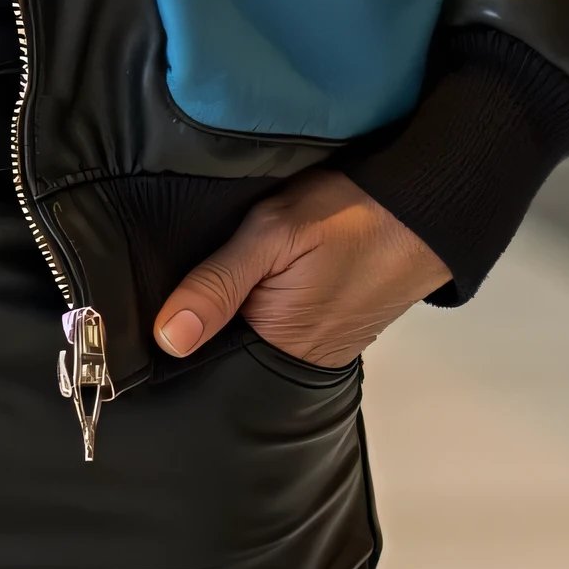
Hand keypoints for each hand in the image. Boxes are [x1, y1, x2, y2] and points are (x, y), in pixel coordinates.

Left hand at [154, 169, 446, 368]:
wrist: (423, 208)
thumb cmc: (351, 215)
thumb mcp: (273, 234)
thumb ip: (219, 284)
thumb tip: (168, 337)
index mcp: (278, 348)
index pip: (207, 359)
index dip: (175, 334)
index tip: (144, 307)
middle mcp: (297, 360)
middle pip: (228, 350)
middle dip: (202, 321)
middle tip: (172, 281)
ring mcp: (318, 344)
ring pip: (252, 334)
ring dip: (233, 308)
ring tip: (205, 275)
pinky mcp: (330, 325)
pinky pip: (280, 323)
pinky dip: (262, 302)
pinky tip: (250, 276)